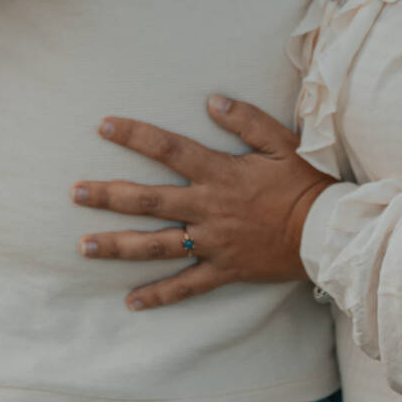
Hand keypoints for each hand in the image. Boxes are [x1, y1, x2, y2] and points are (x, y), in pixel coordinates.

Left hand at [75, 98, 331, 308]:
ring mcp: (212, 243)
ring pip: (156, 246)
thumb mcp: (282, 143)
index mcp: (219, 173)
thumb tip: (212, 100)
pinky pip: (185, 286)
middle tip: (75, 193)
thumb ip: (246, 120)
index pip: (168, 149)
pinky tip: (130, 301)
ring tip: (84, 245)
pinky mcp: (223, 270)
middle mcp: (207, 208)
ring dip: (117, 246)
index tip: (103, 126)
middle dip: (108, 196)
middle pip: (148, 201)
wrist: (326, 233)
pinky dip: (158, 295)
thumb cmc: (306, 184)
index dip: (134, 136)